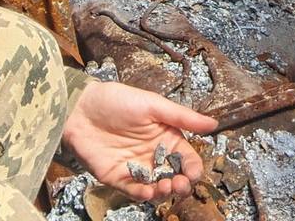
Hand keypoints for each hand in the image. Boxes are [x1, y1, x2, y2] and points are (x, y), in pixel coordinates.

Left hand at [61, 81, 217, 201]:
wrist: (81, 108)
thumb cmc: (118, 100)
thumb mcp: (153, 104)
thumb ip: (182, 117)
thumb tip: (214, 123)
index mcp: (166, 137)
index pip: (186, 159)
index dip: (193, 168)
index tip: (193, 172)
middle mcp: (153, 155)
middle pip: (174, 177)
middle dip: (181, 184)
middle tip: (179, 183)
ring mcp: (136, 168)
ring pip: (156, 188)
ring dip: (164, 192)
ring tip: (165, 187)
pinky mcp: (117, 177)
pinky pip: (133, 191)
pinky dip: (142, 195)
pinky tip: (148, 192)